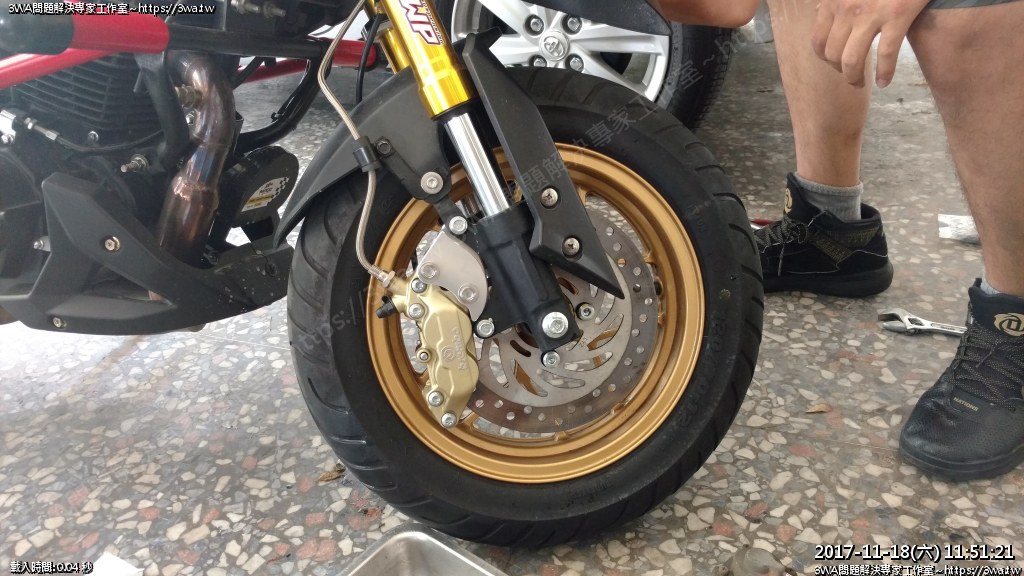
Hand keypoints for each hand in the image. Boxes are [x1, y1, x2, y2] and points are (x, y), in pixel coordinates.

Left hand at [812, 0, 930, 87]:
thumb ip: (837, 0)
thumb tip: (821, 13)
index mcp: (835, 1)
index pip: (818, 41)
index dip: (825, 59)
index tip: (836, 65)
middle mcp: (847, 8)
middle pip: (833, 55)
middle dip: (840, 73)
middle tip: (852, 79)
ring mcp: (871, 13)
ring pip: (852, 60)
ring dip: (855, 78)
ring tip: (862, 84)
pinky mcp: (897, 15)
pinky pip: (886, 54)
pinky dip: (885, 72)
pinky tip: (886, 81)